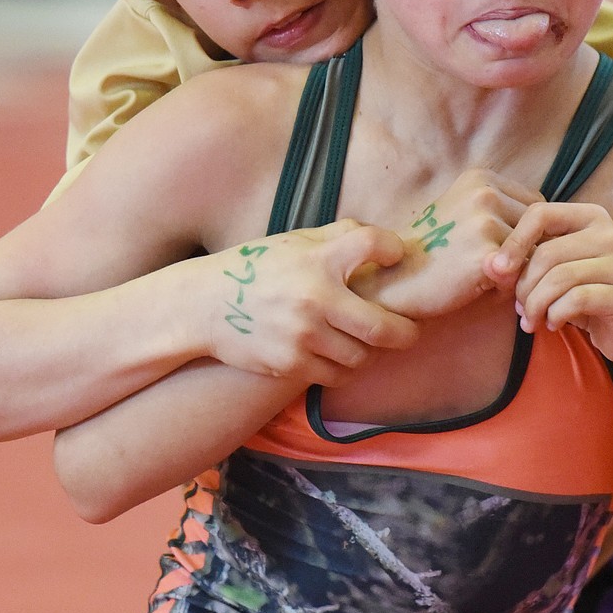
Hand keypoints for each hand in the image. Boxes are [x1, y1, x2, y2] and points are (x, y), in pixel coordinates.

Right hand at [205, 221, 417, 384]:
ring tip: (364, 343)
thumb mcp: (293, 242)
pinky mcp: (291, 364)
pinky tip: (337, 356)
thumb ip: (337, 237)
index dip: (392, 250)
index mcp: (318, 259)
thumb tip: (384, 239)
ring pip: (362, 356)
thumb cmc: (255, 268)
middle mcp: (315, 298)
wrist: (203, 305)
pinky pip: (336, 375)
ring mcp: (304, 335)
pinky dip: (343, 368)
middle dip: (405, 333)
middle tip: (409, 332)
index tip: (395, 257)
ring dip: (368, 351)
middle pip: (384, 327)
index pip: (373, 244)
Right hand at [361, 168, 542, 320]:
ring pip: (531, 253)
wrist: (396, 279)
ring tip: (484, 279)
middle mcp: (486, 192)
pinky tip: (478, 289)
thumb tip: (556, 229)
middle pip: (539, 229)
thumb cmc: (434, 253)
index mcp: (482, 178)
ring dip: (517, 272)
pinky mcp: (486, 253)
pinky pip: (520, 275)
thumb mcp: (465, 214)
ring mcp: (486, 221)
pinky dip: (506, 288)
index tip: (505, 252)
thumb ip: (504, 212)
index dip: (528, 234)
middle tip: (496, 271)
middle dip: (526, 253)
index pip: (537, 206)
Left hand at [490, 201, 612, 366]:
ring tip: (531, 320)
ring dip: (536, 304)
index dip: (513, 241)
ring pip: (560, 277)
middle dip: (524, 285)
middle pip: (548, 252)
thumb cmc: (587, 297)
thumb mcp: (555, 272)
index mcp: (592, 217)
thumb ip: (528, 260)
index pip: (541, 213)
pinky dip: (555, 315)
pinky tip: (554, 324)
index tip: (498, 270)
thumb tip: (492, 266)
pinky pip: (576, 300)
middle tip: (518, 308)